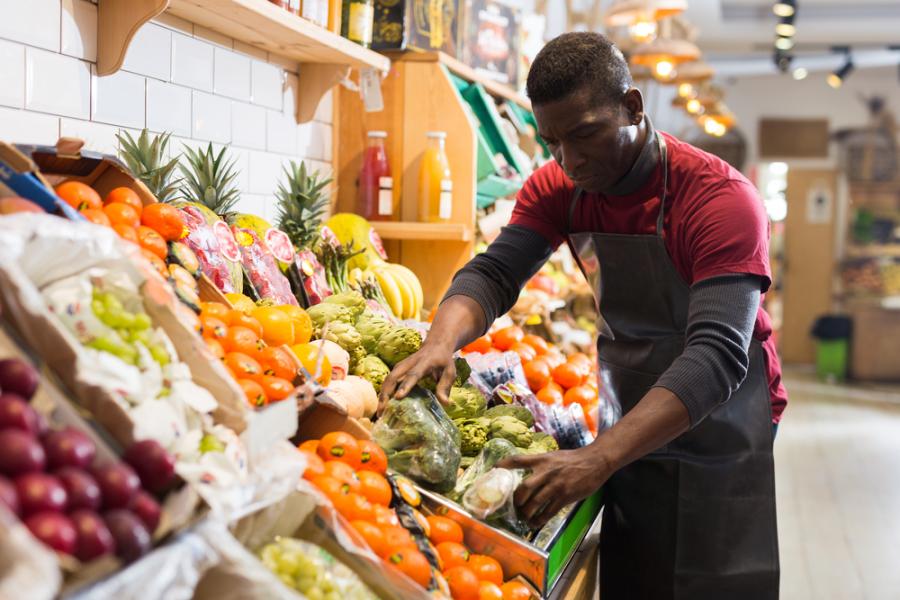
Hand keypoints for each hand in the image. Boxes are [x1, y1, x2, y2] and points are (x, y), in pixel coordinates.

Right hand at [379, 339, 456, 410]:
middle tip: (382, 411)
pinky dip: (383, 392)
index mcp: (423, 363)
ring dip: (382, 395)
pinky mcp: (397, 369)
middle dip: (386, 394)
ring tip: (379, 412)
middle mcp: (409, 363)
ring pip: (387, 379)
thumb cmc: (443, 361)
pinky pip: (387, 381)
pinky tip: (382, 405)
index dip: (405, 386)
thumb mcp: (449, 372)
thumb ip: (445, 386)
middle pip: (393, 377)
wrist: (435, 345)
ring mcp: (401, 365)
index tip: (398, 397)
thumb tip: (445, 404)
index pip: (413, 375)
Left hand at [497, 444, 614, 528]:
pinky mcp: (565, 496)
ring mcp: (556, 485)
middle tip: (515, 506)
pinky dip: (540, 519)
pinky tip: (536, 522)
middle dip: (517, 500)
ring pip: (535, 503)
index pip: (519, 460)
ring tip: (524, 517)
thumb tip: (527, 475)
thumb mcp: (554, 456)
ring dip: (526, 513)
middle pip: (524, 488)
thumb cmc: (573, 459)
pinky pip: (548, 512)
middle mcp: (546, 472)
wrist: (595, 461)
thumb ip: (541, 464)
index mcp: (542, 459)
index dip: (505, 464)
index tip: (494, 469)